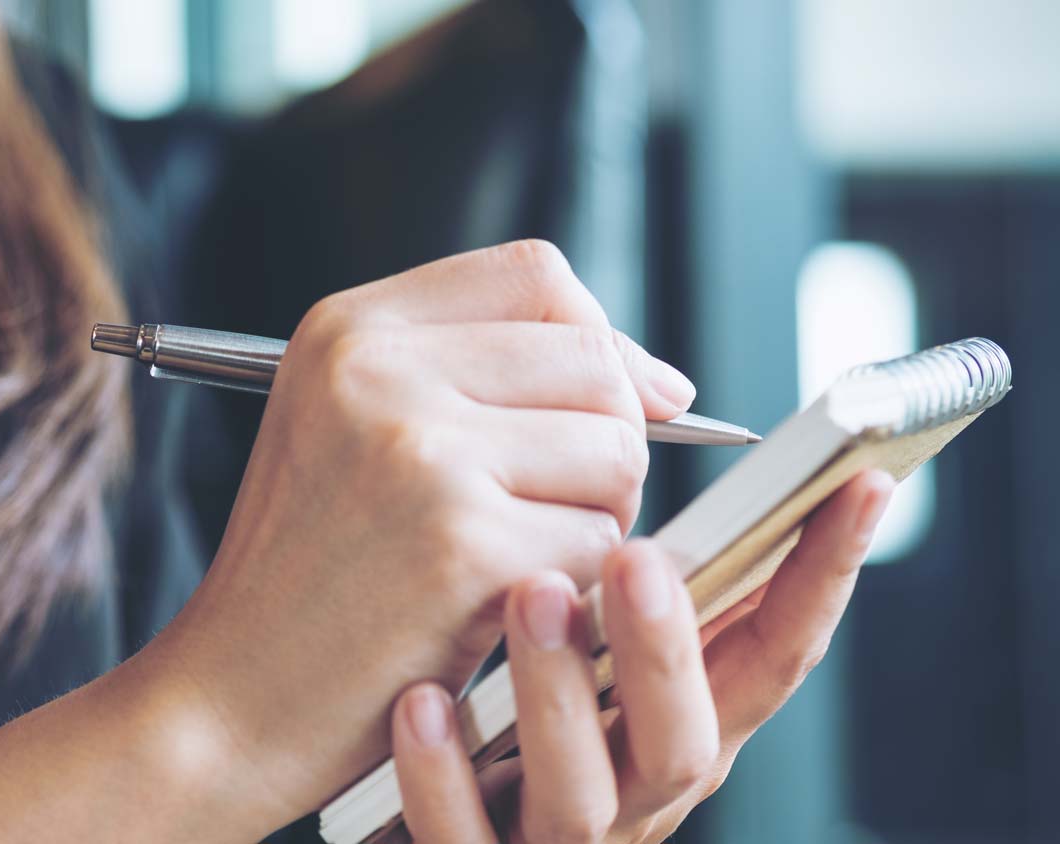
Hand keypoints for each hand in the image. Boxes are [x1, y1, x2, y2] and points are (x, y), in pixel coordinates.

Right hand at [132, 241, 696, 836]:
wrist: (229, 703)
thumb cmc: (306, 578)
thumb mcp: (352, 430)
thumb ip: (479, 376)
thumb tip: (666, 386)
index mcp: (348, 329)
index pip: (537, 276)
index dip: (601, 339)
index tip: (627, 403)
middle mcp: (377, 369)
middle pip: (594, 363)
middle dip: (606, 444)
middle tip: (545, 512)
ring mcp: (418, 452)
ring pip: (616, 451)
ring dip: (595, 519)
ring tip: (512, 561)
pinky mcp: (460, 545)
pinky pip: (601, 546)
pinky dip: (576, 592)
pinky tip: (500, 614)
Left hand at [389, 469, 894, 842]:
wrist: (401, 811)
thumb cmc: (506, 710)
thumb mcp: (595, 641)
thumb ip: (631, 564)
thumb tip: (659, 400)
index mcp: (677, 720)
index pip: (773, 653)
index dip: (823, 577)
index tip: (858, 483)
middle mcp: (632, 786)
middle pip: (685, 739)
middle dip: (669, 650)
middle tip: (639, 557)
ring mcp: (553, 836)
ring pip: (581, 793)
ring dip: (559, 696)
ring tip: (530, 598)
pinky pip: (459, 836)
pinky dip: (443, 776)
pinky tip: (422, 702)